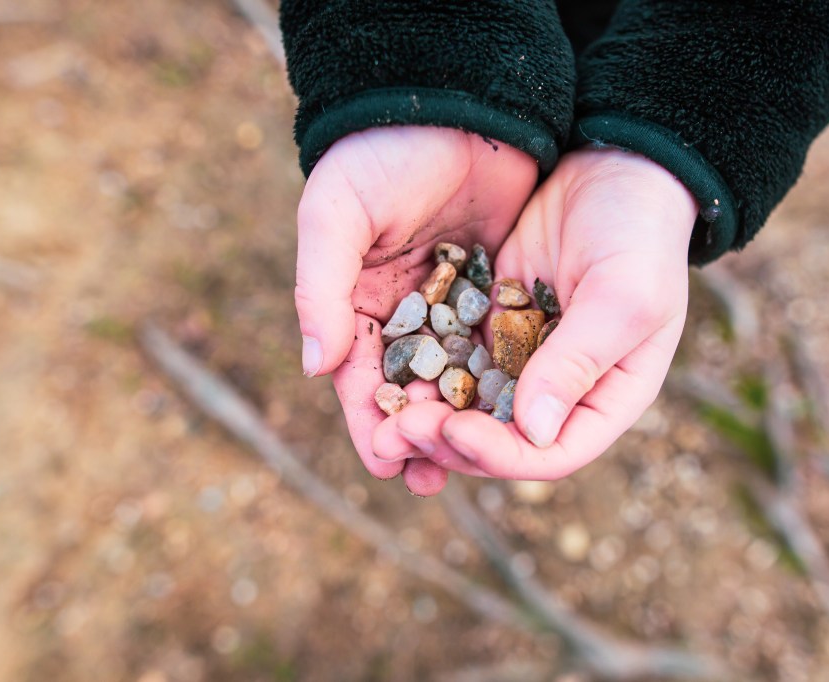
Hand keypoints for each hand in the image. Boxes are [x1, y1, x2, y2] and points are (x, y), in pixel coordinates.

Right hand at [294, 126, 536, 493]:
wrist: (453, 101)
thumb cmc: (380, 154)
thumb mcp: (336, 215)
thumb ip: (319, 289)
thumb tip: (315, 368)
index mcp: (353, 299)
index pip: (358, 376)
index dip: (369, 421)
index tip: (387, 461)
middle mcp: (399, 311)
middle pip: (406, 390)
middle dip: (416, 435)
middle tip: (431, 478)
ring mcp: (447, 303)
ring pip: (453, 378)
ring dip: (459, 422)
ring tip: (473, 464)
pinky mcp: (491, 290)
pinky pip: (493, 347)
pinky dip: (497, 383)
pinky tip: (512, 416)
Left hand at [372, 148, 696, 478]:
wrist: (616, 165)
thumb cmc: (639, 235)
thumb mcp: (622, 297)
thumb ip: (577, 361)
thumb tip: (534, 432)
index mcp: (605, 398)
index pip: (552, 454)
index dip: (501, 455)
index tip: (453, 431)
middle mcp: (560, 389)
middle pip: (499, 439)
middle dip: (448, 441)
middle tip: (395, 432)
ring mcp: (521, 357)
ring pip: (467, 405)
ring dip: (425, 414)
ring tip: (378, 414)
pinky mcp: (489, 322)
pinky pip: (450, 357)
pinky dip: (421, 369)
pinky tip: (385, 369)